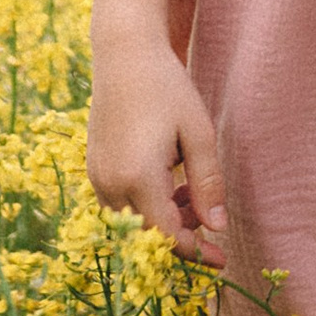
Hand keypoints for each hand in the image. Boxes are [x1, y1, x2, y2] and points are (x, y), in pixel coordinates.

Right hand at [87, 0, 225, 264]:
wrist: (124, 56)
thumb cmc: (168, 89)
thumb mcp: (199, 135)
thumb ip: (208, 183)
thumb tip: (217, 228)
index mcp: (138, 177)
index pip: (166, 236)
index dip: (195, 253)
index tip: (222, 260)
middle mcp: (110, 183)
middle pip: (147, 235)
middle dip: (183, 238)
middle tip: (213, 230)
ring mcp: (97, 177)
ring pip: (133, 222)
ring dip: (165, 220)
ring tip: (194, 193)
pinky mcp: (94, 168)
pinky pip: (121, 204)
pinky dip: (148, 205)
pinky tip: (172, 183)